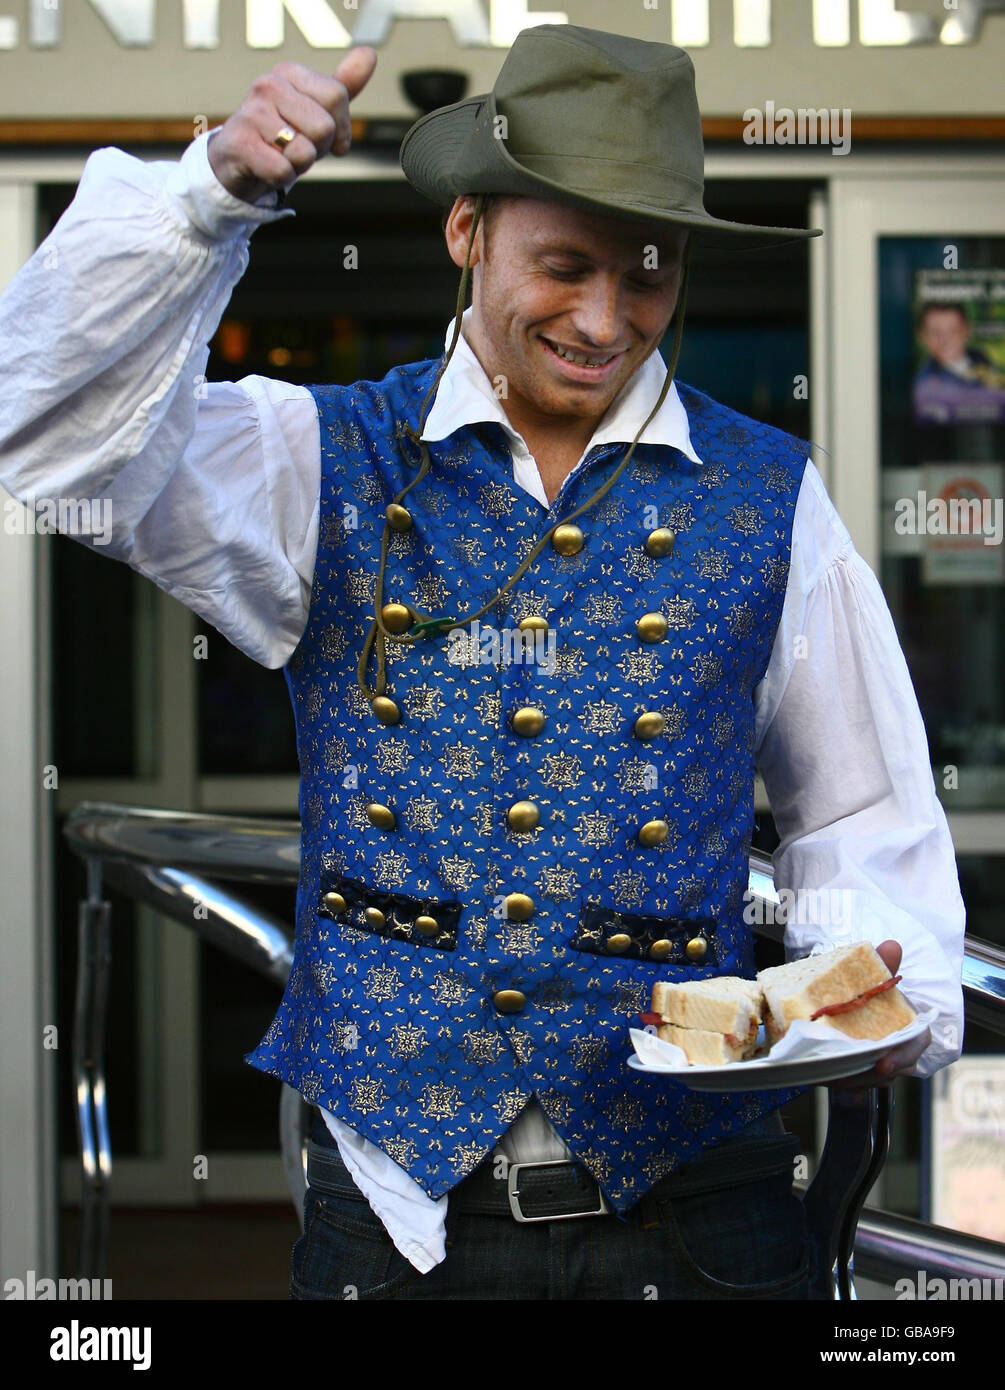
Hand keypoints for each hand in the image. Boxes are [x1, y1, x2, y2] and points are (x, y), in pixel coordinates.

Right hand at [207, 47, 377, 204]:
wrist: (239, 159)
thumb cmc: (283, 133)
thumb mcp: (316, 109)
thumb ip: (343, 85)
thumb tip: (369, 55)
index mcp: (289, 72)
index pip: (337, 96)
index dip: (340, 127)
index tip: (322, 135)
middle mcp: (268, 86)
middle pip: (324, 127)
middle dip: (318, 148)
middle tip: (296, 145)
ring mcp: (252, 114)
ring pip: (305, 152)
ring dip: (299, 165)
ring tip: (281, 154)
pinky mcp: (241, 145)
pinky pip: (284, 171)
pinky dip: (281, 178)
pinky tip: (267, 167)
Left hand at [827, 940, 929, 1089]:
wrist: (852, 1000)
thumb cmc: (870, 992)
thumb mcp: (874, 976)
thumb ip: (883, 964)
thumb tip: (892, 946)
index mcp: (909, 1026)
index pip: (917, 1043)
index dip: (903, 1056)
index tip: (883, 1064)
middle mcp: (898, 1048)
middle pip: (890, 1070)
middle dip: (868, 1074)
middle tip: (843, 1076)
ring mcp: (880, 1062)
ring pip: (869, 1079)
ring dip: (849, 1080)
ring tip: (826, 1075)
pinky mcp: (862, 1071)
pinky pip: (853, 1081)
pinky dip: (839, 1079)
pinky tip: (821, 1074)